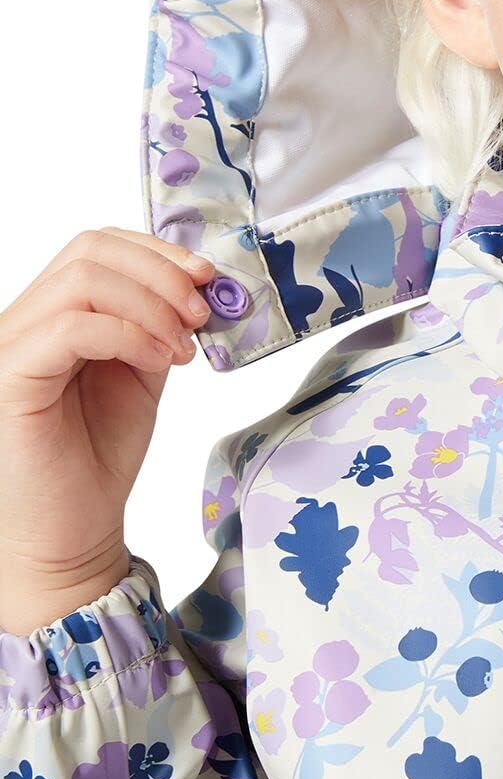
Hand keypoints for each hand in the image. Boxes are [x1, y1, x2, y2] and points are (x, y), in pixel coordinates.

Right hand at [0, 227, 214, 593]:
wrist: (71, 532)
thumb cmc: (98, 457)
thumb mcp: (143, 372)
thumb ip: (159, 325)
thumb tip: (201, 285)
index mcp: (52, 314)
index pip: (95, 246)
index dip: (157, 252)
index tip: (207, 278)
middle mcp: (22, 322)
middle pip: (89, 251)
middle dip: (162, 273)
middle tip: (203, 314)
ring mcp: (9, 347)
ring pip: (82, 280)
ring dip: (152, 304)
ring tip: (185, 345)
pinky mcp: (8, 379)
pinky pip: (71, 327)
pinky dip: (130, 333)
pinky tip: (162, 361)